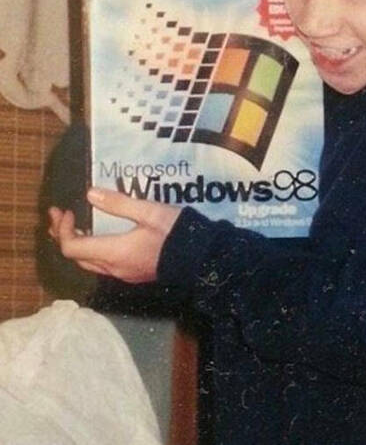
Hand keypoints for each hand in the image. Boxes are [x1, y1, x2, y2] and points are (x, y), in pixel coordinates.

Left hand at [48, 188, 180, 282]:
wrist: (202, 259)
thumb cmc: (177, 233)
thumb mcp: (150, 211)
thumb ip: (119, 203)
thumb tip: (90, 193)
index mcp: (114, 252)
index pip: (72, 247)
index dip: (64, 229)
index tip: (67, 210)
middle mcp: (114, 268)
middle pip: (76, 257)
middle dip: (64, 235)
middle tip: (61, 215)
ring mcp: (124, 274)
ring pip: (89, 263)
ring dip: (78, 244)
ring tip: (77, 225)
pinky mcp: (133, 274)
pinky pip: (103, 265)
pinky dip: (93, 250)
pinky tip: (100, 237)